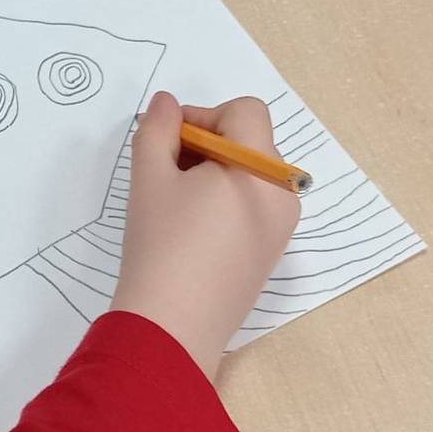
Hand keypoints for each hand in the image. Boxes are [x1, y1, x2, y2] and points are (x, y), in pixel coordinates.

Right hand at [110, 93, 300, 380]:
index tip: (166, 140)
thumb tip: (166, 103)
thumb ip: (157, 130)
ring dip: (214, 173)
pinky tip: (190, 231)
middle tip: (164, 170)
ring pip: (251, 176)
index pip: (244, 112)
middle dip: (207, 145)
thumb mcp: (149, 178)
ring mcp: (281, 228)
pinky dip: (225, 203)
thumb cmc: (161, 245)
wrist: (173, 327)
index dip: (202, 116)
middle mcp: (283, 194)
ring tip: (175, 203)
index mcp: (261, 170)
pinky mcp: (269, 254)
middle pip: (251, 142)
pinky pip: (254, 208)